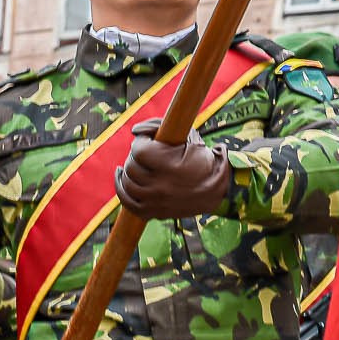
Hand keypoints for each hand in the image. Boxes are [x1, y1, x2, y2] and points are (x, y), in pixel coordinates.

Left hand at [115, 122, 231, 218]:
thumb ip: (160, 126)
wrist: (217, 190)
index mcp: (170, 166)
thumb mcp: (189, 136)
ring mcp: (155, 202)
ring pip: (128, 182)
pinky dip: (121, 188)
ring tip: (137, 162)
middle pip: (132, 166)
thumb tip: (135, 130)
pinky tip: (121, 175)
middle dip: (136, 155)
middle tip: (146, 150)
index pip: (139, 150)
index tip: (148, 138)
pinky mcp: (153, 212)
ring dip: (129, 169)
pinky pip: (127, 202)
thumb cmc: (202, 158)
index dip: (141, 141)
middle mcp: (160, 186)